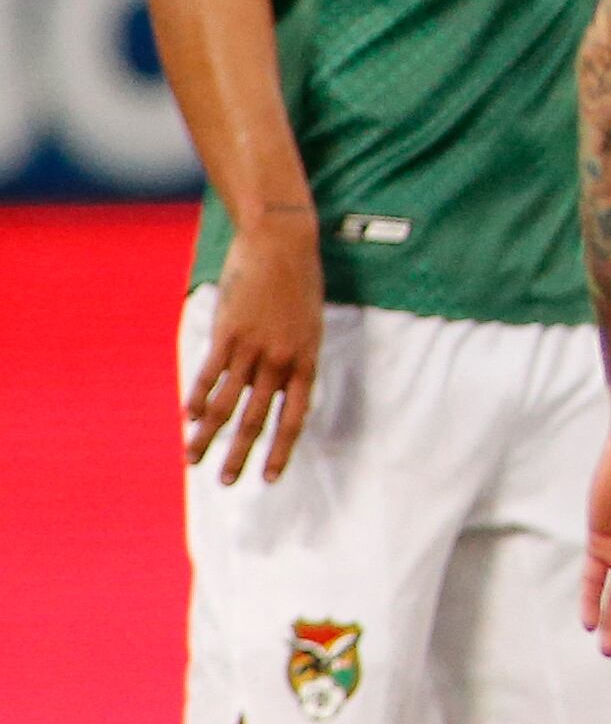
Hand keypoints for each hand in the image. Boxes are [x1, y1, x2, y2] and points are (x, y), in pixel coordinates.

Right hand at [185, 205, 322, 484]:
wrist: (283, 241)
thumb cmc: (300, 280)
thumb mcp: (309, 322)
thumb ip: (293, 356)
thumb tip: (276, 385)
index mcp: (307, 359)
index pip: (295, 417)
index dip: (281, 449)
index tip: (271, 477)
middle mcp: (281, 359)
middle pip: (257, 418)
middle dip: (240, 454)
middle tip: (228, 482)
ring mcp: (253, 347)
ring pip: (227, 403)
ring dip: (207, 435)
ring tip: (194, 459)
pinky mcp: (228, 332)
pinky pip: (210, 374)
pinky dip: (197, 397)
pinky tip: (187, 418)